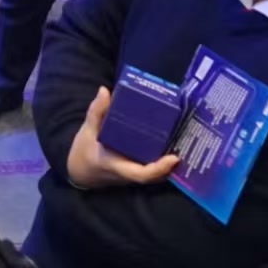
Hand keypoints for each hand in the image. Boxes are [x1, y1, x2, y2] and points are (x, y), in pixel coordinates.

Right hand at [64, 87, 180, 189]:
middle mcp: (129, 173)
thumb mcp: (87, 130)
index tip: (174, 158)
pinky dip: (165, 162)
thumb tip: (104, 90)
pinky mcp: (136, 170)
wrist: (80, 170)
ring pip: (157, 175)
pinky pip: (153, 169)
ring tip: (186, 143)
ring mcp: (134, 174)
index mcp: (117, 165)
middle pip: (156, 177)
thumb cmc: (84, 150)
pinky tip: (175, 144)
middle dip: (172, 165)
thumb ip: (96, 111)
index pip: (141, 174)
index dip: (158, 169)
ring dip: (171, 165)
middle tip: (187, 145)